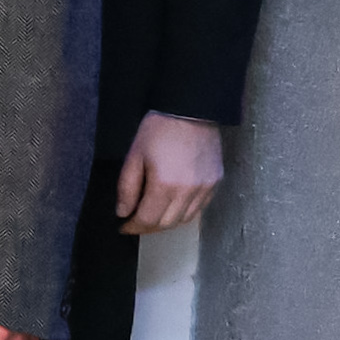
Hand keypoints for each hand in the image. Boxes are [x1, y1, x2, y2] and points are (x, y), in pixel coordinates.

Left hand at [115, 111, 225, 233]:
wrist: (191, 111)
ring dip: (166, 222)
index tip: (123, 226)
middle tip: (134, 223)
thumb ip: (127, 187)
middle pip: (167, 223)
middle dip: (148, 228)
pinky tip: (171, 207)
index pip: (148, 219)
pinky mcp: (216, 183)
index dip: (133, 227)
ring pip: (184, 219)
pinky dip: (183, 213)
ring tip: (151, 217)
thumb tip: (123, 212)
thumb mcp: (134, 156)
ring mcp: (206, 188)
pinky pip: (199, 208)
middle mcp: (189, 191)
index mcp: (166, 185)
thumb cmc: (159, 129)